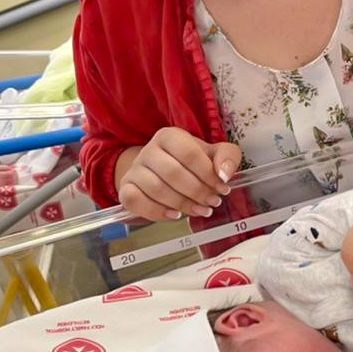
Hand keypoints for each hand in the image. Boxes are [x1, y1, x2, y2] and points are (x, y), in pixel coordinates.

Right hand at [115, 127, 241, 220]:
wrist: (159, 171)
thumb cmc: (190, 163)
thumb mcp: (212, 154)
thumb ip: (227, 157)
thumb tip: (224, 174)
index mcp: (169, 136)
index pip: (189, 153)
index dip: (208, 174)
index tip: (223, 188)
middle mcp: (148, 150)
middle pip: (173, 173)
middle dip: (197, 192)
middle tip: (213, 202)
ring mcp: (134, 169)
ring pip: (156, 189)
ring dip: (182, 204)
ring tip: (200, 211)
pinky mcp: (125, 188)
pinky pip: (135, 201)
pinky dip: (156, 212)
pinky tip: (175, 215)